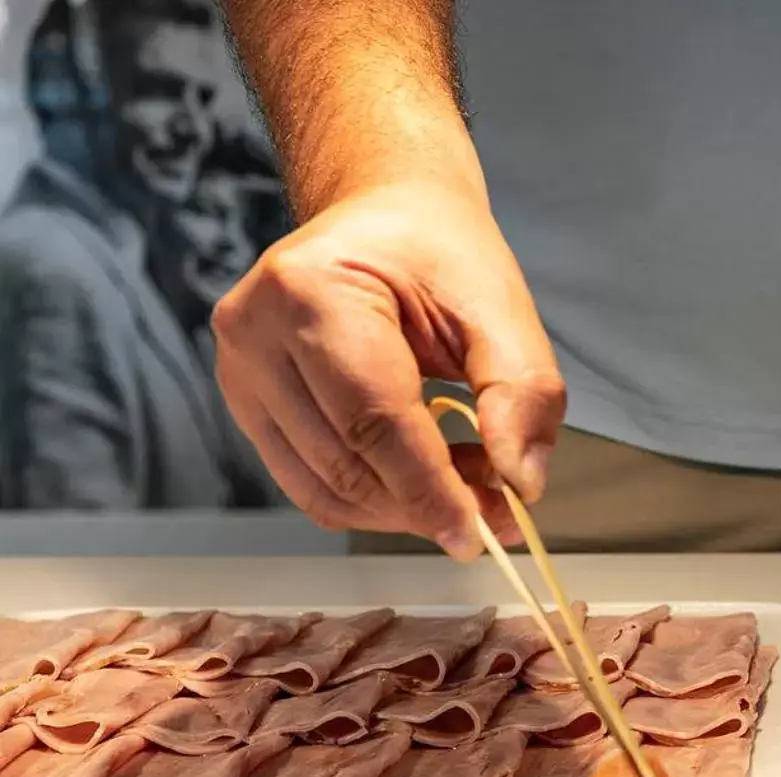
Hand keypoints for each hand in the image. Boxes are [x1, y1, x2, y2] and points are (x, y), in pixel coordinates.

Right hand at [212, 180, 564, 558]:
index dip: (428, 490)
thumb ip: (522, 393)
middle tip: (495, 515)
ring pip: (324, 487)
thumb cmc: (439, 255)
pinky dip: (373, 498)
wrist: (387, 218)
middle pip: (346, 462)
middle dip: (425, 504)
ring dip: (402, 508)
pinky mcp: (246, 401)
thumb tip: (521, 482)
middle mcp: (255, 331)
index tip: (477, 534)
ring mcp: (238, 369)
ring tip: (468, 489)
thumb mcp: (502, 309)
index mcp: (312, 291)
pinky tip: (424, 480)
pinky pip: (310, 482)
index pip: (373, 421)